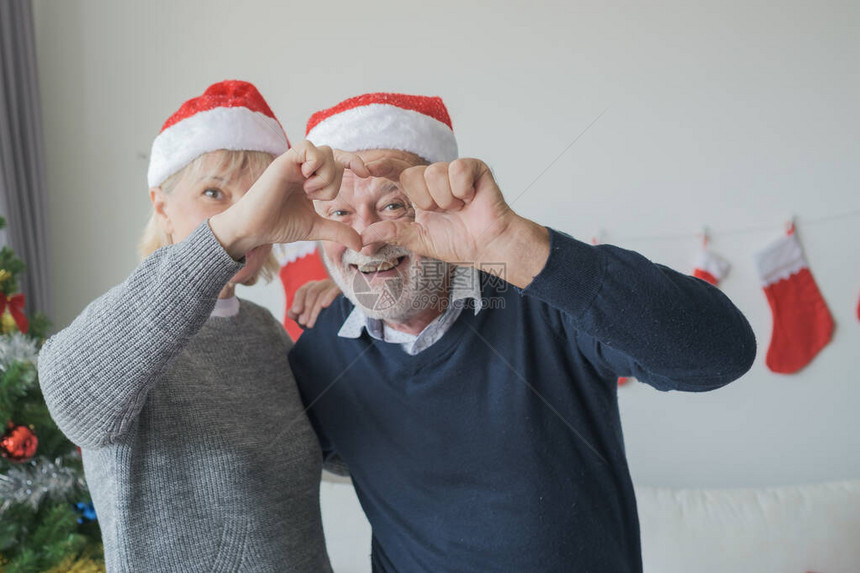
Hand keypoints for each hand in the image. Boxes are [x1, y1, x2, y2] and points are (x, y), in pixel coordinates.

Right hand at [210, 141, 367, 258]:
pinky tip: (304, 181)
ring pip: (326, 153)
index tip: (366, 173)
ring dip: (324, 177)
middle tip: (314, 198)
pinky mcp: (284, 160)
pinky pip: (308, 147)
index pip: (339, 161)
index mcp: (312, 178)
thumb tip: (362, 244)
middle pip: (336, 158)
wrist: (254, 229)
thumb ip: (338, 231)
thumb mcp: (316, 228)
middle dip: (333, 183)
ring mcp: (294, 162)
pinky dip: (314, 163)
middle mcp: (305, 167)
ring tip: (306, 192)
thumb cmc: (279, 225)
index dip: (355, 162)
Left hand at [286, 279, 341, 327]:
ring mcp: (334, 286)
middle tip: (303, 323)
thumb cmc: (324, 319)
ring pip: (321, 294)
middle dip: (306, 308)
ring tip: (311, 324)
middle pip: (312, 292)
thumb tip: (290, 313)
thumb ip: (298, 315)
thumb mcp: (309, 318)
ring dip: (315, 310)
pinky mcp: (344, 289)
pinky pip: (335, 290)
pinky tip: (324, 305)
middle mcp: (323, 284)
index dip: (298, 301)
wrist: (344, 324)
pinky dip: (329, 297)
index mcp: (313, 288)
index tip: (295, 312)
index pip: (302, 291)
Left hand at [360, 158, 549, 287]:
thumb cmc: (459, 243)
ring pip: (434, 173)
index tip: (363, 168)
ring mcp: (453, 171)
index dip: (380, 166)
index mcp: (419, 193)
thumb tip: (361, 239)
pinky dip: (463, 190)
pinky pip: (456, 170)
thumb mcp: (419, 240)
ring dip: (446, 199)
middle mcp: (434, 178)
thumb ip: (392, 233)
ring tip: (460, 208)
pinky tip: (471, 199)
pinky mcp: (473, 167)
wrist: (488, 245)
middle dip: (427, 201)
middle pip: (412, 175)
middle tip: (445, 213)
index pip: (395, 173)